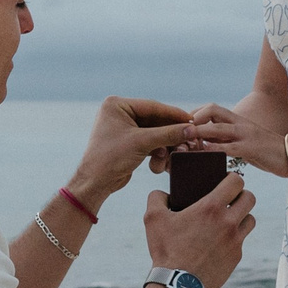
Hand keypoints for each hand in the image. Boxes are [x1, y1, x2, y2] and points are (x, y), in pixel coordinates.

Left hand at [69, 95, 196, 206]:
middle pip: (155, 120)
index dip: (174, 114)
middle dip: (170, 133)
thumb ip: (168, 134)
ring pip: (154, 133)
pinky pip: (150, 143)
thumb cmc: (110, 158)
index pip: (152, 106)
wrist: (95, 183)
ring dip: (164, 146)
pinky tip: (159, 164)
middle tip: (189, 137)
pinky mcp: (129, 142)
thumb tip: (191, 129)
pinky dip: (156, 152)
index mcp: (117, 105)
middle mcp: (120, 113)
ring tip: (173, 155)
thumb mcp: (142, 143)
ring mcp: (124, 128)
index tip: (191, 120)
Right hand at [141, 172, 256, 287]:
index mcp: (211, 208)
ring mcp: (235, 241)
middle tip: (229, 200)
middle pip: (250, 199)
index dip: (233, 178)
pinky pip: (242, 241)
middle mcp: (228, 222)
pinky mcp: (236, 257)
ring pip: (251, 220)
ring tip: (228, 220)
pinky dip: (234, 238)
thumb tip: (163, 193)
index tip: (226, 182)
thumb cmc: (166, 250)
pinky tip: (219, 242)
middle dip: (241, 196)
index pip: (237, 181)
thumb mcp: (152, 219)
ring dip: (242, 216)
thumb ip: (157, 198)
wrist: (178, 284)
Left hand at [183, 102, 287, 175]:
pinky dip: (214, 149)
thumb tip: (206, 144)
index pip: (212, 109)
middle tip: (180, 130)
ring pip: (217, 127)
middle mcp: (240, 123)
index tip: (182, 124)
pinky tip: (203, 153)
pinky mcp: (251, 148)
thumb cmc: (267, 151)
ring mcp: (246, 134)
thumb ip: (228, 140)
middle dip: (193, 117)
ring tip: (184, 139)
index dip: (196, 114)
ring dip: (198, 132)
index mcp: (238, 121)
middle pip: (213, 110)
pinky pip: (228, 147)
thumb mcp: (245, 142)